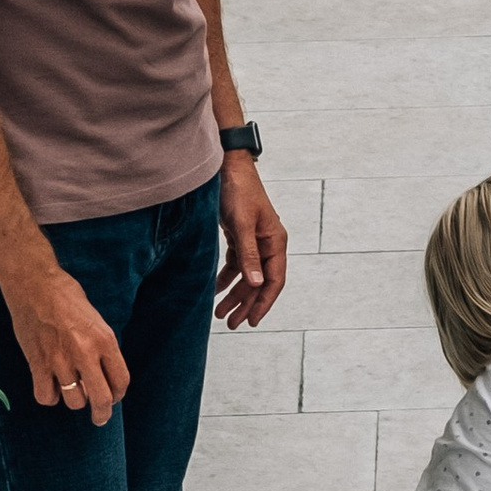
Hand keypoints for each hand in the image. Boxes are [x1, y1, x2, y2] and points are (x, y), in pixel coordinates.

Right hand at [7, 268, 129, 424]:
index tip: (114, 397)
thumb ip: (102, 348)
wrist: (34, 284)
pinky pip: (46, 397)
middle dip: (102, 413)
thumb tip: (103, 376)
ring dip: (75, 401)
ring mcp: (60, 360)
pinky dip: (50, 396)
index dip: (119, 395)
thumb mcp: (96, 320)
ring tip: (72, 390)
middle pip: (101, 399)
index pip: (121, 381)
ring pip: (74, 402)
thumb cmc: (67, 298)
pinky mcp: (38, 363)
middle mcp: (85, 353)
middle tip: (100, 417)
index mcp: (105, 340)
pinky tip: (52, 386)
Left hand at [216, 152, 288, 328]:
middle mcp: (268, 244)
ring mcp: (254, 241)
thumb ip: (248, 255)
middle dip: (245, 303)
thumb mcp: (242, 225)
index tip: (251, 321)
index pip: (274, 281)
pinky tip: (215, 290)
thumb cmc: (238, 192)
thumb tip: (256, 285)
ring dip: (235, 294)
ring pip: (247, 275)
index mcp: (275, 242)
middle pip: (259, 282)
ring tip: (220, 313)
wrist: (227, 166)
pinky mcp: (240, 236)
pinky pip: (236, 264)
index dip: (263, 303)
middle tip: (231, 324)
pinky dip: (227, 277)